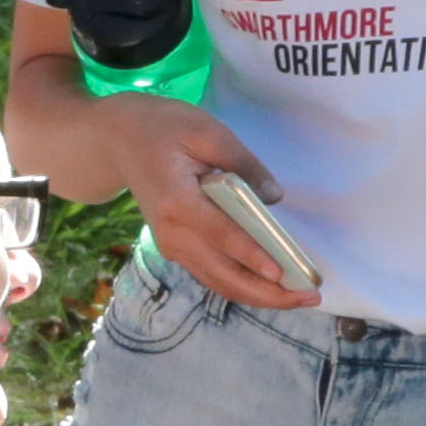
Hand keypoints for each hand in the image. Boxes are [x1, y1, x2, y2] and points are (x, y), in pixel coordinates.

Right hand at [80, 92, 311, 308]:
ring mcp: (172, 246)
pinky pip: (213, 275)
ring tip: (298, 297)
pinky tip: (272, 288)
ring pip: (219, 282)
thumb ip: (242, 163)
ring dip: (259, 296)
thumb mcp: (205, 130)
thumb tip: (274, 198)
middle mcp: (172, 234)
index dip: (252, 255)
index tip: (282, 272)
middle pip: (223, 274)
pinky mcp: (176, 248)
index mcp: (177, 202)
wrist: (117, 141)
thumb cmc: (161, 127)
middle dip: (267, 291)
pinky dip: (243, 286)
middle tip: (308, 296)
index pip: (221, 235)